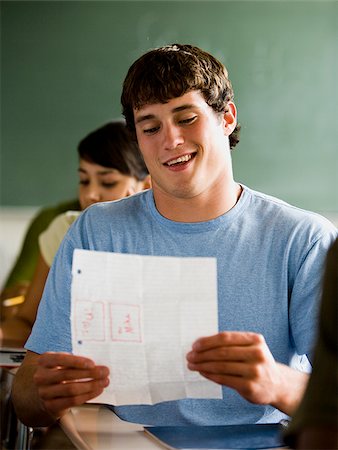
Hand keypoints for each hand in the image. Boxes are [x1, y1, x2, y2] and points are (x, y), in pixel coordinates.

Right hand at [33, 352, 108, 419]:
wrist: (45, 392)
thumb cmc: (58, 372)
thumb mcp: (62, 363)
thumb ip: (75, 361)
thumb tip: (98, 363)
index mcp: (44, 361)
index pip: (60, 359)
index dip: (77, 361)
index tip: (92, 363)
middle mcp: (41, 376)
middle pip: (67, 374)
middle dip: (90, 373)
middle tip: (104, 372)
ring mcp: (44, 392)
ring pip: (71, 389)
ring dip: (91, 385)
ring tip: (104, 382)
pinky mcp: (50, 406)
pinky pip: (72, 401)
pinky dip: (87, 395)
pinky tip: (97, 390)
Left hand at [186, 331, 307, 414]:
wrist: (277, 385)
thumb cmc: (256, 363)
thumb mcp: (250, 348)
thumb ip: (231, 345)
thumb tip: (201, 344)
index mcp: (255, 339)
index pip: (226, 338)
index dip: (207, 341)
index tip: (194, 345)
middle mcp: (257, 353)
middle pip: (222, 351)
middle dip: (202, 354)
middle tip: (189, 356)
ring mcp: (254, 370)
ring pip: (221, 365)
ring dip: (203, 365)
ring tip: (192, 365)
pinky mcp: (250, 386)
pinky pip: (224, 379)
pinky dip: (210, 375)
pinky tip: (202, 372)